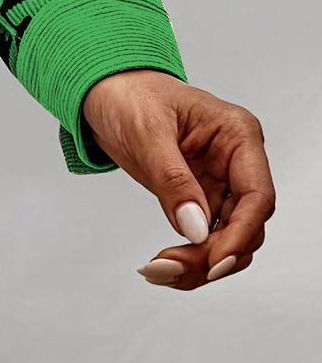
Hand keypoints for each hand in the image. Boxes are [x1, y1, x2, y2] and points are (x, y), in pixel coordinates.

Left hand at [80, 69, 274, 289]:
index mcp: (238, 135)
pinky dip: (189, 257)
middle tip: (168, 270)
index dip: (240, 234)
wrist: (104, 91)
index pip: (257, 196)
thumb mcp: (147, 133)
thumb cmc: (129, 96)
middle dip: (213, 255)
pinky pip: (205, 238)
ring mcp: (219, 182)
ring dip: (200, 264)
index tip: (214, 262)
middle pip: (245, 225)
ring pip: (228, 239)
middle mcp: (236, 161)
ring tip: (159, 272)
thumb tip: (196, 228)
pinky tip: (163, 267)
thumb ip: (173, 180)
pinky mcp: (198, 197)